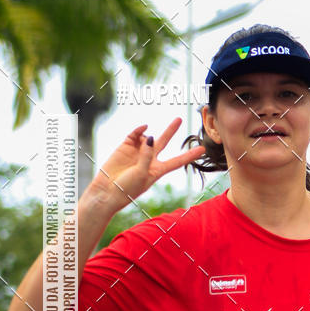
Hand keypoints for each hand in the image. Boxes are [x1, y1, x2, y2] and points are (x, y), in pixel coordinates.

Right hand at [86, 119, 205, 211]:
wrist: (107, 192)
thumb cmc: (127, 188)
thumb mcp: (142, 174)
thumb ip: (147, 155)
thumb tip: (150, 136)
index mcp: (157, 170)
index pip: (177, 161)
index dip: (190, 155)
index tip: (202, 149)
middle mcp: (149, 159)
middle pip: (164, 142)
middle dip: (171, 130)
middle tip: (179, 118)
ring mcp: (137, 152)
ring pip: (148, 137)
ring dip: (148, 136)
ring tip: (145, 141)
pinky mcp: (125, 147)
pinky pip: (135, 135)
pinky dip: (140, 129)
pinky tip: (143, 127)